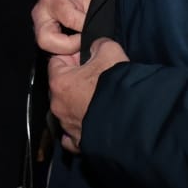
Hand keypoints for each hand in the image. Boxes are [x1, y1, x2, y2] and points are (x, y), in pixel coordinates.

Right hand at [31, 0, 94, 54]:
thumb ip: (92, 12)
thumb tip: (96, 34)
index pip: (69, 19)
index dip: (83, 29)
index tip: (94, 30)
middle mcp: (40, 11)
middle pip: (46, 40)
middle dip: (69, 46)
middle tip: (83, 41)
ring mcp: (37, 23)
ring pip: (46, 46)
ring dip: (66, 49)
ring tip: (80, 43)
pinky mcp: (40, 32)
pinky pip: (49, 47)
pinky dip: (64, 49)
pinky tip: (75, 45)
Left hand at [48, 38, 128, 153]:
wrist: (132, 120)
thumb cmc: (116, 84)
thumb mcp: (110, 51)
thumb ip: (98, 44)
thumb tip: (95, 46)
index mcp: (59, 82)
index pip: (56, 62)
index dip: (72, 57)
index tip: (86, 58)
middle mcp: (57, 106)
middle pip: (61, 86)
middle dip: (74, 80)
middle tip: (95, 77)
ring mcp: (66, 126)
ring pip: (67, 110)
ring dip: (78, 104)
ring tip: (99, 99)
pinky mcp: (78, 143)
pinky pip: (73, 135)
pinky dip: (79, 128)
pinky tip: (89, 123)